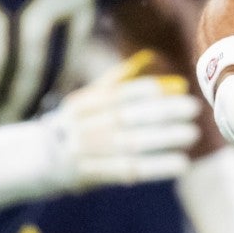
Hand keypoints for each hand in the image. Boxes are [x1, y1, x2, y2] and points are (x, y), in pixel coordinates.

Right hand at [42, 50, 200, 190]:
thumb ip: (117, 81)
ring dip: (164, 139)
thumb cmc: (78, 125)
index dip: (148, 91)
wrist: (39, 161)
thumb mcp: (89, 100)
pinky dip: (156, 167)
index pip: (118, 94)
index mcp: (83, 103)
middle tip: (194, 109)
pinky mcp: (89, 174)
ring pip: (129, 144)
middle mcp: (81, 126)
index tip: (178, 88)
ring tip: (192, 134)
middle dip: (163, 112)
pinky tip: (180, 164)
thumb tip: (152, 58)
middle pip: (126, 118)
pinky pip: (127, 170)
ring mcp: (83, 151)